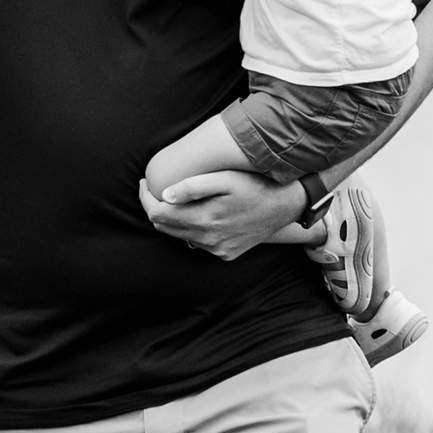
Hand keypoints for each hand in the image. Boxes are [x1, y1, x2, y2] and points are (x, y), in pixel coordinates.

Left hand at [140, 168, 301, 261]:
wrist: (286, 206)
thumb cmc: (257, 186)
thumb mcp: (226, 179)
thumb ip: (194, 187)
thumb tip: (165, 195)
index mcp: (205, 220)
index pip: (158, 214)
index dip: (146, 198)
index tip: (145, 183)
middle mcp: (209, 240)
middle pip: (165, 227)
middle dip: (155, 208)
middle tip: (156, 188)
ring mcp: (218, 249)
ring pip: (180, 236)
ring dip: (173, 219)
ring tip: (175, 198)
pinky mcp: (226, 254)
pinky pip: (198, 242)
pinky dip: (192, 228)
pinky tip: (198, 213)